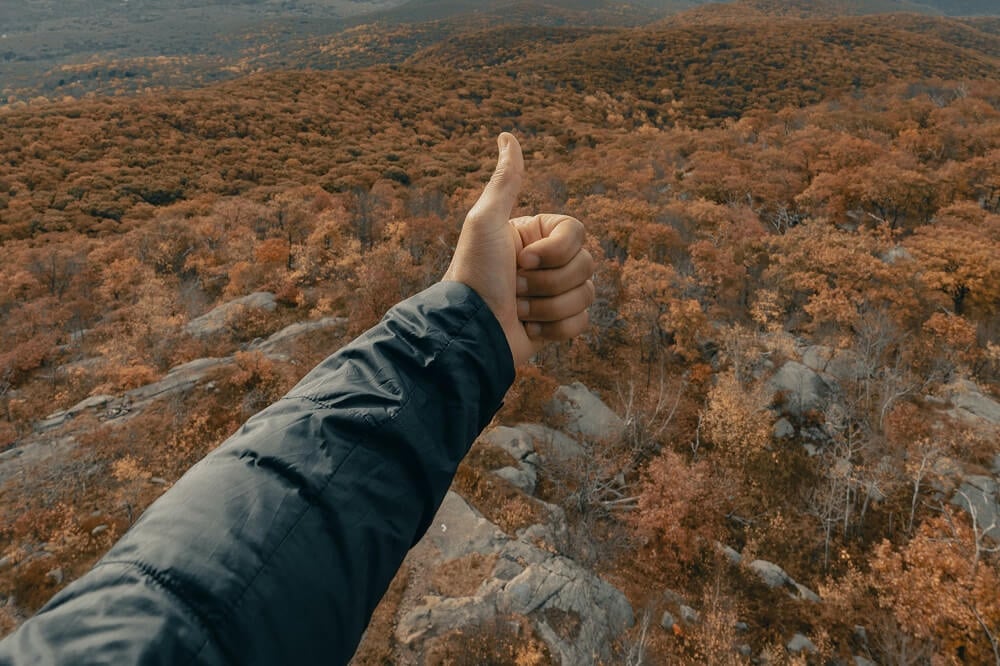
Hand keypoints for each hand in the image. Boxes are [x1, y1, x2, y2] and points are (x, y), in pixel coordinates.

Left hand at [443, 132, 594, 366]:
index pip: (578, 233)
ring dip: (547, 306)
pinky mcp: (557, 325)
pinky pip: (582, 321)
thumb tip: (507, 136)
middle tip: (514, 288)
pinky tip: (529, 328)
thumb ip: (504, 181)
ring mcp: (553, 294)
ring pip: (586, 293)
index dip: (555, 251)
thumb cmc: (475, 274)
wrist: (471, 331)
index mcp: (536, 236)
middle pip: (586, 264)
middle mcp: (547, 263)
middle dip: (547, 282)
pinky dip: (555, 329)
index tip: (520, 261)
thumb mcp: (485, 221)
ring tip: (517, 310)